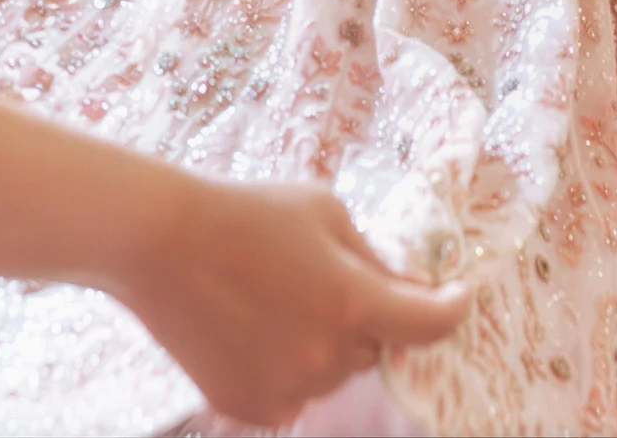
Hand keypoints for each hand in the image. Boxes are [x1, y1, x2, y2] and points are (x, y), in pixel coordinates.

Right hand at [112, 179, 468, 426]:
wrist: (161, 242)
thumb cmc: (247, 213)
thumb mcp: (326, 211)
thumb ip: (372, 257)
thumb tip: (403, 289)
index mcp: (352, 302)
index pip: (430, 325)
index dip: (450, 310)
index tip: (454, 298)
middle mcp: (324, 356)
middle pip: (373, 349)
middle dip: (364, 320)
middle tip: (322, 282)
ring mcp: (285, 387)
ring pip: (331, 373)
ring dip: (322, 346)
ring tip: (275, 300)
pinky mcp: (247, 404)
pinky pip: (291, 395)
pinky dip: (285, 371)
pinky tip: (253, 331)